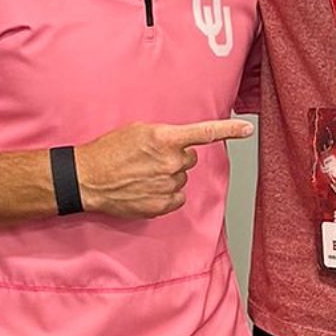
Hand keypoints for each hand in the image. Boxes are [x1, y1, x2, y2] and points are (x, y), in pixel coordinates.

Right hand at [75, 120, 252, 217]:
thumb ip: (164, 135)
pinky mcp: (162, 205)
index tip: (247, 130)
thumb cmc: (109, 152)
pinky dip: (165, 195)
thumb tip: (178, 143)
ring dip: (167, 177)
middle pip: (189, 159)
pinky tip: (144, 189)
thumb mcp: (137, 131)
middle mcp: (171, 162)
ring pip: (180, 179)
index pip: (205, 133)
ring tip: (141, 175)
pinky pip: (176, 198)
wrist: (87, 178)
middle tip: (150, 159)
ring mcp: (167, 185)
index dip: (229, 131)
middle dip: (175, 158)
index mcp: (165, 138)